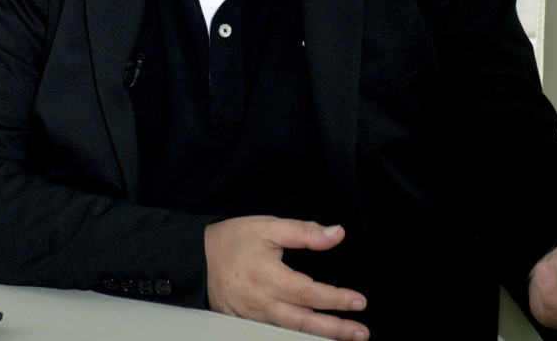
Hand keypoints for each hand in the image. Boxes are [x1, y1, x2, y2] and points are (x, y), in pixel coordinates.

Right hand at [204, 216, 368, 340]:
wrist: (195, 259)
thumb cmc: (232, 240)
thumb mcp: (268, 227)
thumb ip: (304, 232)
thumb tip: (337, 233)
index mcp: (268, 276)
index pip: (309, 293)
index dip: (336, 299)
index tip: (359, 302)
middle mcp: (261, 302)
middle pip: (304, 322)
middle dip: (336, 329)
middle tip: (362, 333)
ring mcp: (254, 317)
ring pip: (292, 331)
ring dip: (322, 335)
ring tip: (347, 336)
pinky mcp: (247, 322)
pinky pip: (277, 332)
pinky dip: (299, 336)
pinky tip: (315, 335)